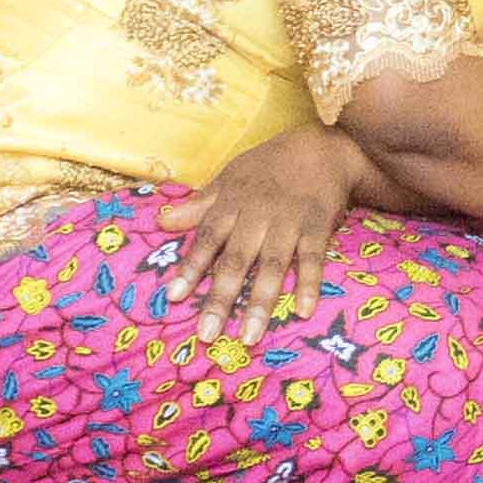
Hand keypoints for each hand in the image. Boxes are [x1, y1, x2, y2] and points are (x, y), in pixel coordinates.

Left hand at [173, 125, 359, 328]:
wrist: (321, 147)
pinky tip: (304, 311)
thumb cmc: (269, 166)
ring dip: (260, 302)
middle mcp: (258, 215)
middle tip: (207, 334)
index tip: (174, 298)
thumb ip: (199, 205)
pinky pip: (314, 259)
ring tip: (249, 335)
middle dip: (221, 297)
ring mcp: (290, 222)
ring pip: (272, 266)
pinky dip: (309, 284)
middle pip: (236, 260)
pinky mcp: (318, 227)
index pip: (207, 239)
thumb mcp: (229, 178)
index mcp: (233, 203)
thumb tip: (161, 222)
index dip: (191, 268)